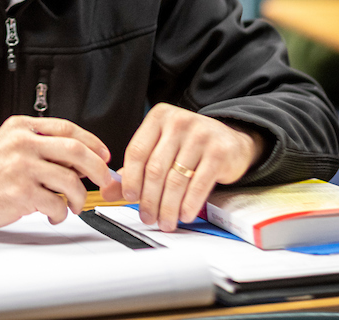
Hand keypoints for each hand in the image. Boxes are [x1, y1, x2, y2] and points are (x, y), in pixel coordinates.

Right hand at [0, 116, 115, 228]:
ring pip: (70, 181)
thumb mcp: (12, 144)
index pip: (67, 128)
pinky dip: (62, 213)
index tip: (103, 155)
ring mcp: (22, 168)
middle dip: (98, 168)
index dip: (92, 142)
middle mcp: (23, 144)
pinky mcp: (21, 193)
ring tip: (75, 204)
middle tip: (104, 180)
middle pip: (75, 151)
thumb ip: (42, 145)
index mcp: (22, 128)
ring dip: (79, 197)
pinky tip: (56, 214)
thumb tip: (82, 159)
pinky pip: (56, 204)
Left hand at [101, 103, 263, 231]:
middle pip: (155, 168)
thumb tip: (108, 192)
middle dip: (149, 199)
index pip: (137, 150)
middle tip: (147, 218)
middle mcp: (179, 122)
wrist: (231, 139)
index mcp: (159, 117)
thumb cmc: (189, 146)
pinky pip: (199, 184)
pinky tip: (184, 215)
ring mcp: (201, 135)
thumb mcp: (161, 150)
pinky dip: (189, 204)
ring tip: (165, 222)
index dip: (130, 178)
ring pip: (176, 180)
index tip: (129, 198)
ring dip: (168, 207)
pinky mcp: (219, 152)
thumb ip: (135, 170)